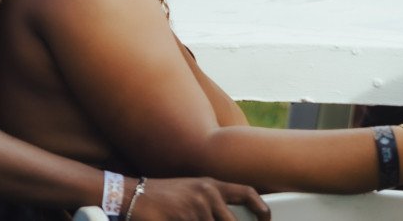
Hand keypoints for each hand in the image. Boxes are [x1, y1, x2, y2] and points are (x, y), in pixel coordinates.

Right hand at [131, 177, 268, 220]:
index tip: (267, 219)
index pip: (246, 193)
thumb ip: (212, 204)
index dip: (261, 208)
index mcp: (211, 185)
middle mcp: (207, 194)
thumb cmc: (165, 196)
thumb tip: (229, 219)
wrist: (134, 195)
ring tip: (190, 219)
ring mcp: (195, 207)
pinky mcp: (183, 218)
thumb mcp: (192, 191)